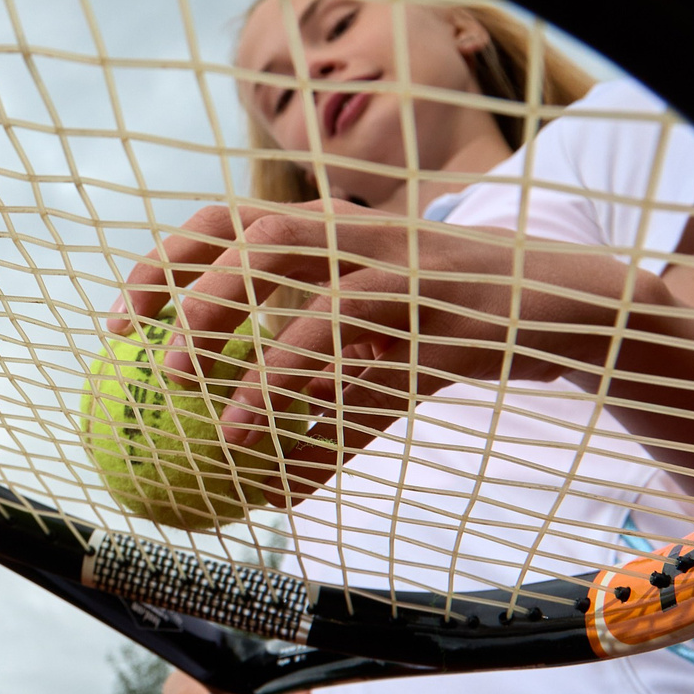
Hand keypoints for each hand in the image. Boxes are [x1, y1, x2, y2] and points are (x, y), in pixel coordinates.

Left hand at [113, 199, 641, 499]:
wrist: (571, 307)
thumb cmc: (460, 323)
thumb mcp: (382, 343)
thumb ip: (325, 388)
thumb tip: (269, 475)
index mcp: (339, 226)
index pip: (234, 218)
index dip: (169, 257)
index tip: (121, 313)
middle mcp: (368, 235)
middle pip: (262, 233)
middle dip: (196, 284)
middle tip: (153, 348)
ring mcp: (409, 270)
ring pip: (312, 287)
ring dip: (250, 342)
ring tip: (204, 400)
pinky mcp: (445, 317)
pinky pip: (364, 355)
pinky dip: (308, 392)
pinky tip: (267, 443)